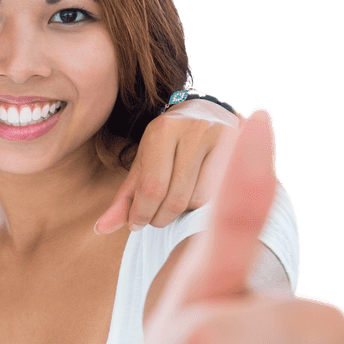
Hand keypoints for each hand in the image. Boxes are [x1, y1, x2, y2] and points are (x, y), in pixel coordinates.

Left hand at [95, 105, 239, 234]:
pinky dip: (204, 206)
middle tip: (157, 218)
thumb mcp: (143, 164)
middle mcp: (194, 129)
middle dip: (161, 218)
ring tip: (178, 202)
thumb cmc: (169, 145)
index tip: (137, 224)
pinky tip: (198, 195)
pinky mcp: (243, 151)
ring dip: (184, 213)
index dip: (142, 214)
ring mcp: (222, 138)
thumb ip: (124, 198)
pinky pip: (222, 195)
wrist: (209, 113)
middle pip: (176, 199)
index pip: (151, 188)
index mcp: (163, 130)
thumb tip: (100, 229)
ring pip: (200, 200)